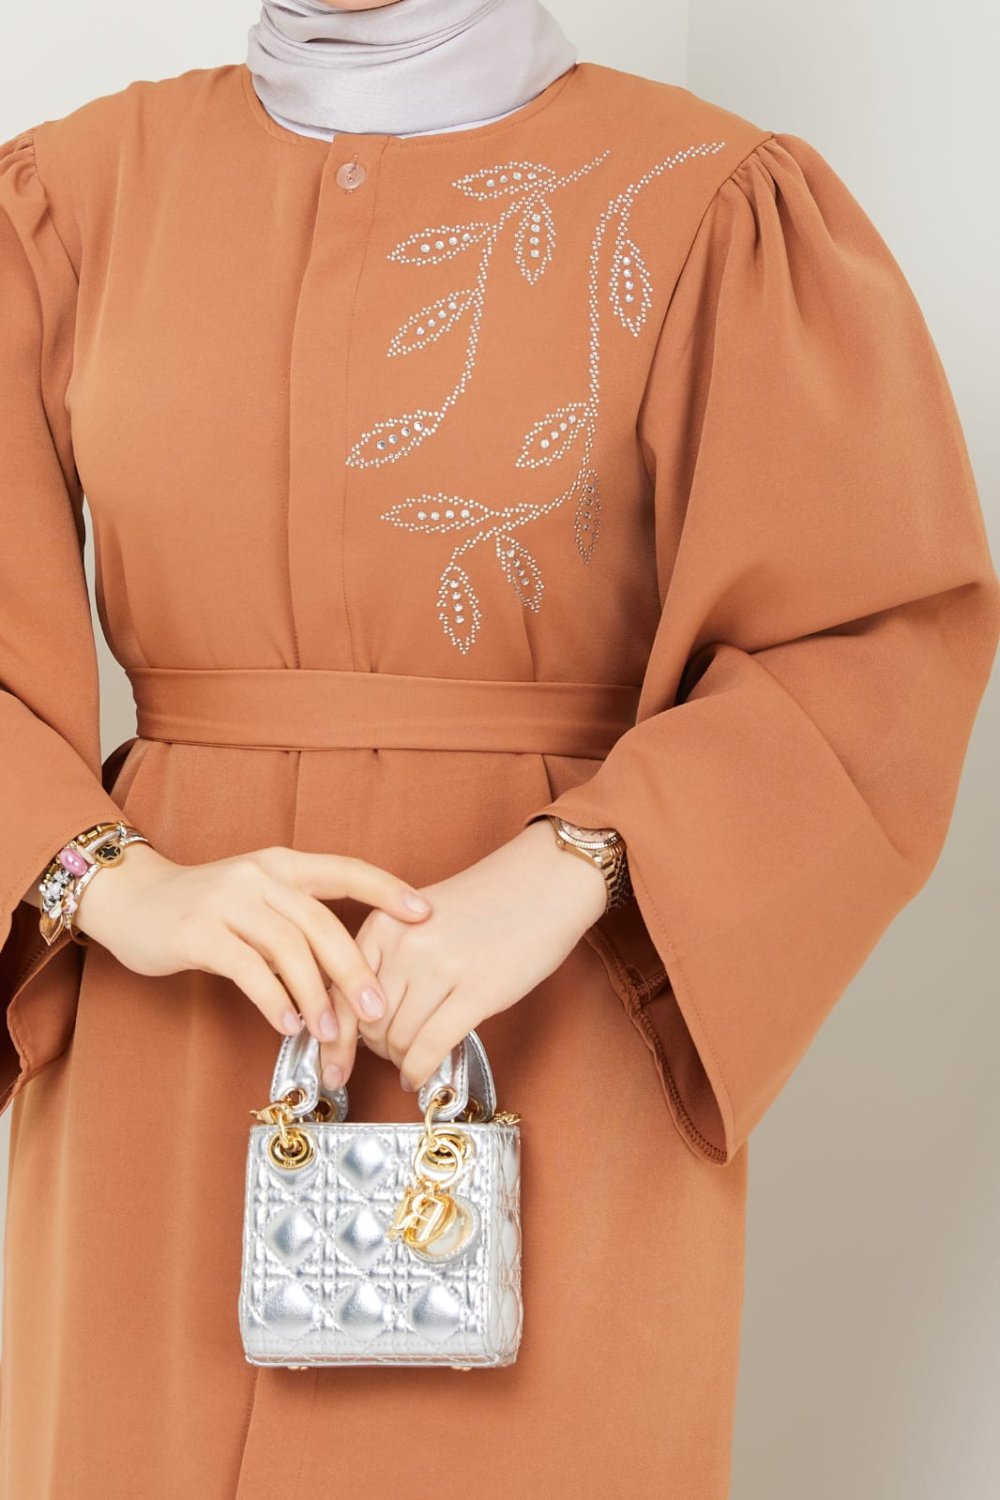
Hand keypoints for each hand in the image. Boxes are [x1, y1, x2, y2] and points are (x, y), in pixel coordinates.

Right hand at [72, 841, 432, 1043]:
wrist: (130, 900)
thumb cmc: (204, 909)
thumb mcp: (257, 902)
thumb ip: (297, 926)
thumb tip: (351, 976)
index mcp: (283, 864)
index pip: (346, 869)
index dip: (388, 889)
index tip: (425, 913)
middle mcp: (259, 876)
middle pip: (321, 923)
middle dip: (354, 970)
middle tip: (378, 1010)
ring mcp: (227, 901)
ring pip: (288, 949)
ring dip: (315, 995)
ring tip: (331, 1031)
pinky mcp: (198, 931)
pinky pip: (248, 968)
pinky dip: (274, 999)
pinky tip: (288, 1023)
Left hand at [316, 817, 607, 1093]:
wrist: (544, 883)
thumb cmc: (486, 905)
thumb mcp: (418, 920)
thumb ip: (388, 960)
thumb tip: (362, 1021)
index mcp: (383, 923)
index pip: (338, 992)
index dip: (332, 1040)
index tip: (332, 1067)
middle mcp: (404, 945)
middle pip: (366, 1023)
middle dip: (375, 1050)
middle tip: (390, 1056)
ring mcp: (440, 968)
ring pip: (397, 1040)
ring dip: (401, 1060)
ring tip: (413, 1060)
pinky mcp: (476, 991)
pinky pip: (429, 1047)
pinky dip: (419, 1072)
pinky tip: (420, 1078)